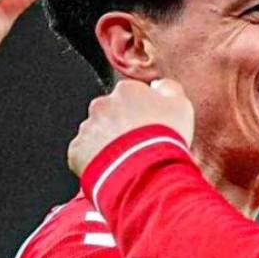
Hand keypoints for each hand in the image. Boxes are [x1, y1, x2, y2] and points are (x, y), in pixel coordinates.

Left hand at [68, 79, 194, 175]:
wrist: (145, 171)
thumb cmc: (164, 138)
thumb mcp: (181, 106)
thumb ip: (169, 89)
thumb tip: (160, 85)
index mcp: (126, 91)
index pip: (131, 96)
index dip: (142, 113)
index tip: (149, 128)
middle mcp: (102, 105)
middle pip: (110, 113)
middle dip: (121, 127)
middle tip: (137, 146)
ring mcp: (88, 128)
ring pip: (97, 133)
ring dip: (108, 144)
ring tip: (126, 161)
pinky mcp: (77, 151)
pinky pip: (84, 154)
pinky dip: (95, 161)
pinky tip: (112, 169)